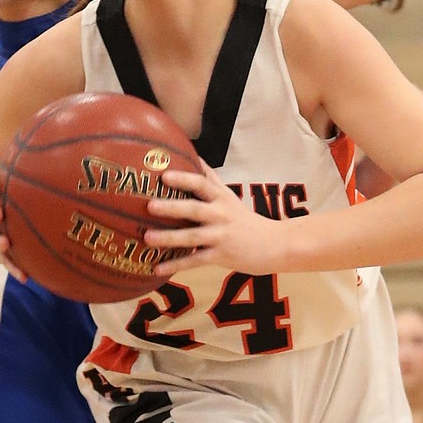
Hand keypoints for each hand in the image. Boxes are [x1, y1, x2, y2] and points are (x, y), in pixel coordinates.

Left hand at [145, 164, 290, 275]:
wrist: (275, 244)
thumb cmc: (245, 219)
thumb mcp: (229, 196)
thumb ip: (210, 178)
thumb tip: (193, 154)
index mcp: (221, 198)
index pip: (202, 184)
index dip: (183, 179)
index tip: (164, 175)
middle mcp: (220, 215)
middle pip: (194, 209)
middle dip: (172, 207)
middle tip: (149, 206)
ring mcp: (220, 236)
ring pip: (192, 237)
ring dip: (168, 238)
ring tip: (147, 238)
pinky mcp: (221, 256)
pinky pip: (195, 261)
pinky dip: (176, 264)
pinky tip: (156, 268)